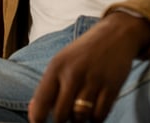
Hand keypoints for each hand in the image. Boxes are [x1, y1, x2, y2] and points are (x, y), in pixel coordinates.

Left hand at [28, 11, 149, 122]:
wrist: (115, 34)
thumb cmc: (84, 52)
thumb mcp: (61, 61)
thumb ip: (48, 86)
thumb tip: (34, 112)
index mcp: (56, 66)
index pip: (41, 100)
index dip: (37, 118)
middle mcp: (73, 73)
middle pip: (61, 114)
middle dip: (61, 121)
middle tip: (66, 115)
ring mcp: (93, 80)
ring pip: (80, 117)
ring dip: (79, 119)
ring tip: (80, 110)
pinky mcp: (112, 87)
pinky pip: (100, 116)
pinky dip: (95, 118)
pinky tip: (94, 109)